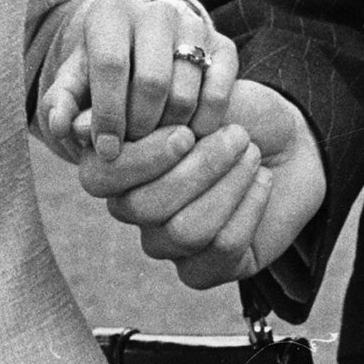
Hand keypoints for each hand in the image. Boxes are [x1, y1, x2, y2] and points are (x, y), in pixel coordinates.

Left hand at [41, 0, 237, 162]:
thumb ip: (63, 104)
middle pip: (152, 81)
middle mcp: (155, 11)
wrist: (145, 55)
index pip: (111, 64)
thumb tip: (61, 125)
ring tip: (154, 145)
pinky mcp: (224, 46)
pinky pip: (217, 94)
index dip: (107, 114)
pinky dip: (201, 126)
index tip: (106, 151)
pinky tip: (185, 139)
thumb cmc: (102, 76)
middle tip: (132, 148)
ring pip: (185, 93)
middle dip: (139, 126)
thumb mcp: (75, 85)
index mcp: (110, 12)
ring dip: (169, 132)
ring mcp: (194, 26)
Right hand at [78, 79, 326, 287]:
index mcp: (120, 164)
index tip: (188, 131)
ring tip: (251, 153)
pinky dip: (248, 211)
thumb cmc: (236, 109)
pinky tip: (262, 180)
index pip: (101, 178)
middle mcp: (135, 209)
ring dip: (227, 187)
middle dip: (200, 169)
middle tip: (238, 136)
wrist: (290, 135)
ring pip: (184, 232)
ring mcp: (169, 244)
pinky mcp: (206, 269)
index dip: (143, 159)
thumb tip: (73, 124)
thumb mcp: (194, 94)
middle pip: (145, 208)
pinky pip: (218, 254)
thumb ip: (140, 109)